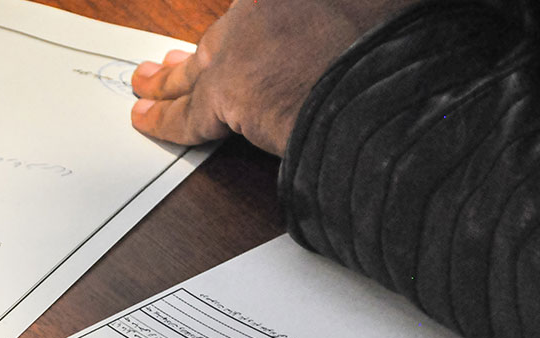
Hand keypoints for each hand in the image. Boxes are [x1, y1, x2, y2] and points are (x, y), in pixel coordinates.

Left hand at [130, 0, 418, 155]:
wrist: (396, 86)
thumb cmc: (398, 50)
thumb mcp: (386, 10)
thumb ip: (351, 16)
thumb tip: (344, 30)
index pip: (260, 9)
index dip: (253, 25)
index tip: (251, 35)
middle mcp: (264, 4)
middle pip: (226, 29)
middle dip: (198, 49)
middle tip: (173, 56)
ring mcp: (246, 40)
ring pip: (198, 65)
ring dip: (167, 78)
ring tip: (147, 82)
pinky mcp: (231, 89)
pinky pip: (188, 112)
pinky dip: (165, 118)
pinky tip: (146, 119)